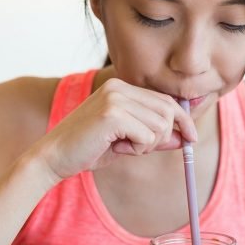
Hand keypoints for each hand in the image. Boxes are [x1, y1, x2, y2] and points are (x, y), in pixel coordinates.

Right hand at [35, 77, 197, 179]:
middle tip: (136, 148)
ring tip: (123, 147)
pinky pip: (147, 136)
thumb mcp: (127, 141)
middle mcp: (119, 87)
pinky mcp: (112, 115)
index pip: (165, 100)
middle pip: (168, 111)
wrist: (53, 157)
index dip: (183, 120)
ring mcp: (115, 98)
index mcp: (121, 87)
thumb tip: (185, 137)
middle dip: (162, 137)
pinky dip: (138, 149)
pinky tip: (117, 148)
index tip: (191, 138)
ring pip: (161, 125)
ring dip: (148, 144)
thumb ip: (154, 136)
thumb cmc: (88, 149)